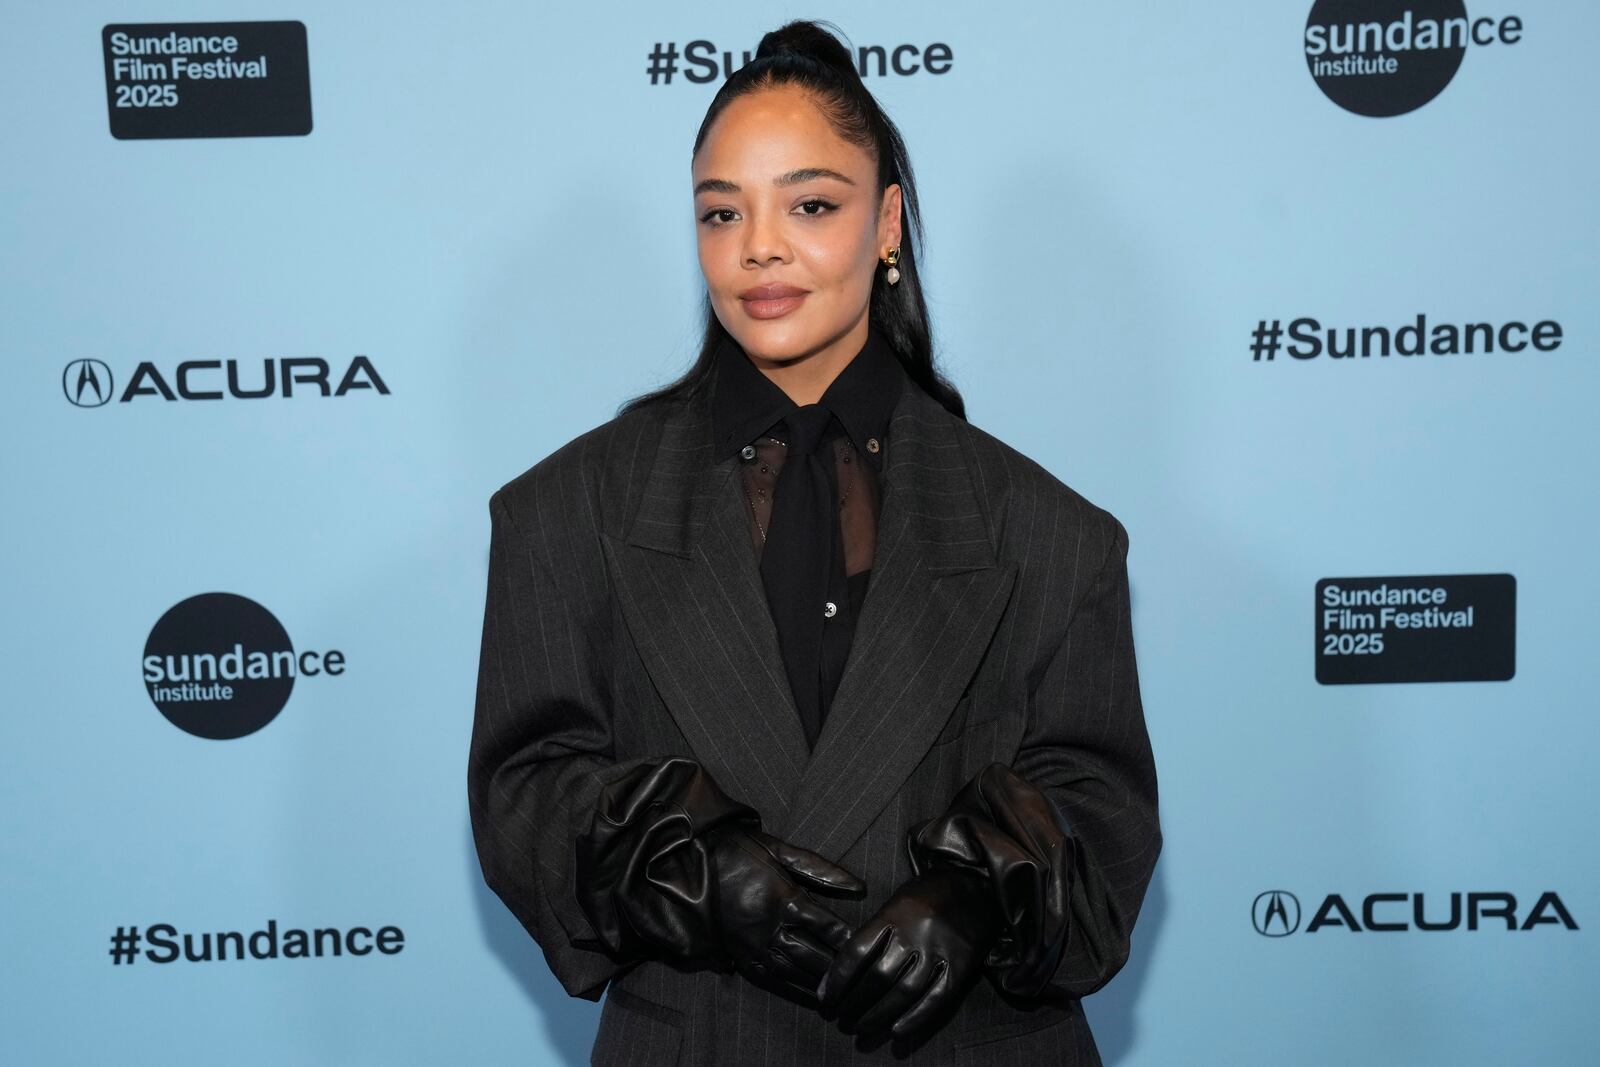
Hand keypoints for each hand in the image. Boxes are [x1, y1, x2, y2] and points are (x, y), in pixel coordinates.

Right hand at [702, 824, 866, 1004]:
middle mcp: (771, 926)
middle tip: (863, 978)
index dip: (848, 938)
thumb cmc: (739, 850)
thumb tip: (859, 886)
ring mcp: (754, 944)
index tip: (868, 946)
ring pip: (795, 970)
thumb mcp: (780, 850)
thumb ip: (820, 869)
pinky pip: (772, 978)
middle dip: (839, 967)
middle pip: (814, 954)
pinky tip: (812, 995)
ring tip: (844, 993)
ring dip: (820, 983)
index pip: (827, 925)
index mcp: (785, 898)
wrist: (688, 865)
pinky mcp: (740, 954)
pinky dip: (795, 988)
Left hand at [817, 866, 1001, 1040]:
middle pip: (878, 976)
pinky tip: (896, 1032)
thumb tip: (847, 968)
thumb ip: (876, 931)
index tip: (825, 998)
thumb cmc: (929, 895)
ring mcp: (938, 951)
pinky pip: (935, 998)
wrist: (977, 887)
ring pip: (904, 991)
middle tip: (842, 1019)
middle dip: (855, 1003)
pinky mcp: (959, 966)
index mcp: (894, 913)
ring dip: (879, 1015)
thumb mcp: (898, 900)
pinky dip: (915, 1018)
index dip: (838, 978)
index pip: (857, 951)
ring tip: (861, 1029)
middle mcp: (915, 933)